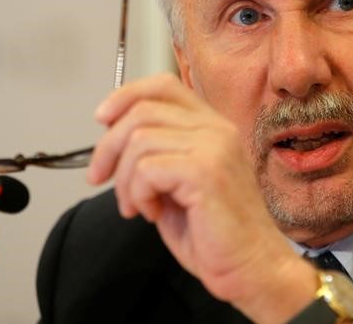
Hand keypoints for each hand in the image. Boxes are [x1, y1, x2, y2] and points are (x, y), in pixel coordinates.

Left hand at [88, 73, 316, 323]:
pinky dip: (138, 193)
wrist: (251, 268)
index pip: (163, 85)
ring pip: (139, 139)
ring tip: (136, 205)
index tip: (102, 120)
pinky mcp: (206, 172)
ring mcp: (214, 147)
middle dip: (108, 146)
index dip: (125, 96)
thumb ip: (156, 152)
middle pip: (142, 110)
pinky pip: (147, 168)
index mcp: (211, 126)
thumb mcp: (177, 181)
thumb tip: (112, 137)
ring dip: (124, 179)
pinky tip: (153, 213)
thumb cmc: (215, 232)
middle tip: (101, 177)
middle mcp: (216, 129)